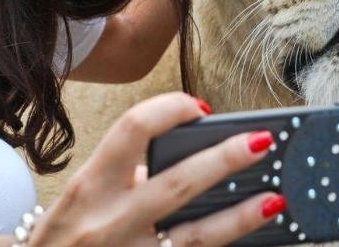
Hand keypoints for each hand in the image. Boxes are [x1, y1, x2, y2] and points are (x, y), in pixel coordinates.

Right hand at [29, 92, 284, 245]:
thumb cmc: (64, 235)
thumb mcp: (84, 197)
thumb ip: (127, 176)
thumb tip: (192, 159)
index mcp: (90, 186)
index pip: (132, 130)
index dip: (171, 109)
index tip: (201, 107)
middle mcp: (107, 221)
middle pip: (177, 182)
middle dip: (225, 159)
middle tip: (261, 141)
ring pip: (195, 236)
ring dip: (239, 217)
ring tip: (274, 199)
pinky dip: (221, 246)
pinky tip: (251, 239)